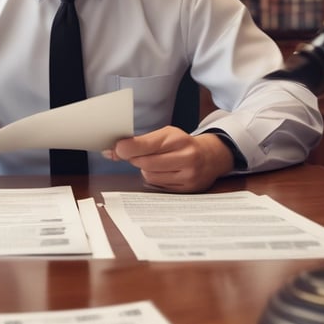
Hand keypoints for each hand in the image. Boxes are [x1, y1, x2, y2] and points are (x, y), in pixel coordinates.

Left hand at [103, 126, 234, 192]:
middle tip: (136, 155)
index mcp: (178, 139)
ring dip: (146, 170)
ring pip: (150, 176)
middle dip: (136, 159)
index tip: (117, 148)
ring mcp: (188, 175)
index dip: (128, 148)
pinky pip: (158, 186)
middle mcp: (186, 157)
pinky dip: (156, 179)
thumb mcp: (166, 135)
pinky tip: (164, 172)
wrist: (210, 157)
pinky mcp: (187, 189)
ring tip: (156, 163)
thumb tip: (112, 151)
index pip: (147, 144)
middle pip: (145, 163)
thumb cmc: (182, 144)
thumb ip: (141, 141)